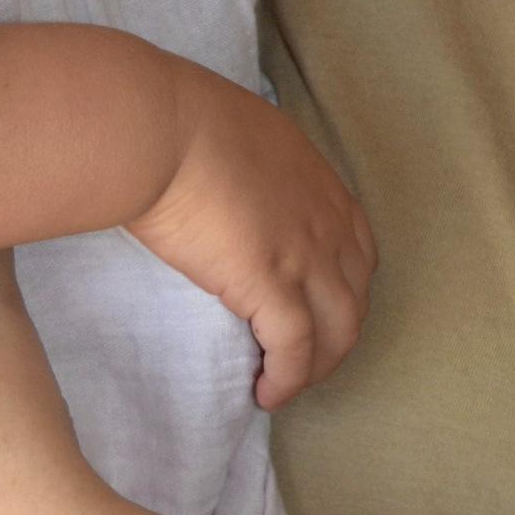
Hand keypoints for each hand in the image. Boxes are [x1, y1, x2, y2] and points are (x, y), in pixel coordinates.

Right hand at [127, 70, 376, 404]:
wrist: (157, 129)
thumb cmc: (174, 120)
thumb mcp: (235, 133)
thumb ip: (247, 166)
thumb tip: (219, 181)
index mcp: (318, 181)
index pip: (357, 248)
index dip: (345, 287)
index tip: (320, 310)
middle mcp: (326, 220)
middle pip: (355, 296)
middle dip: (336, 335)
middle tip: (305, 359)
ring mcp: (305, 254)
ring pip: (337, 331)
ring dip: (316, 366)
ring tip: (286, 385)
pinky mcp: (271, 286)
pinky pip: (295, 349)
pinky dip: (287, 379)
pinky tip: (267, 393)